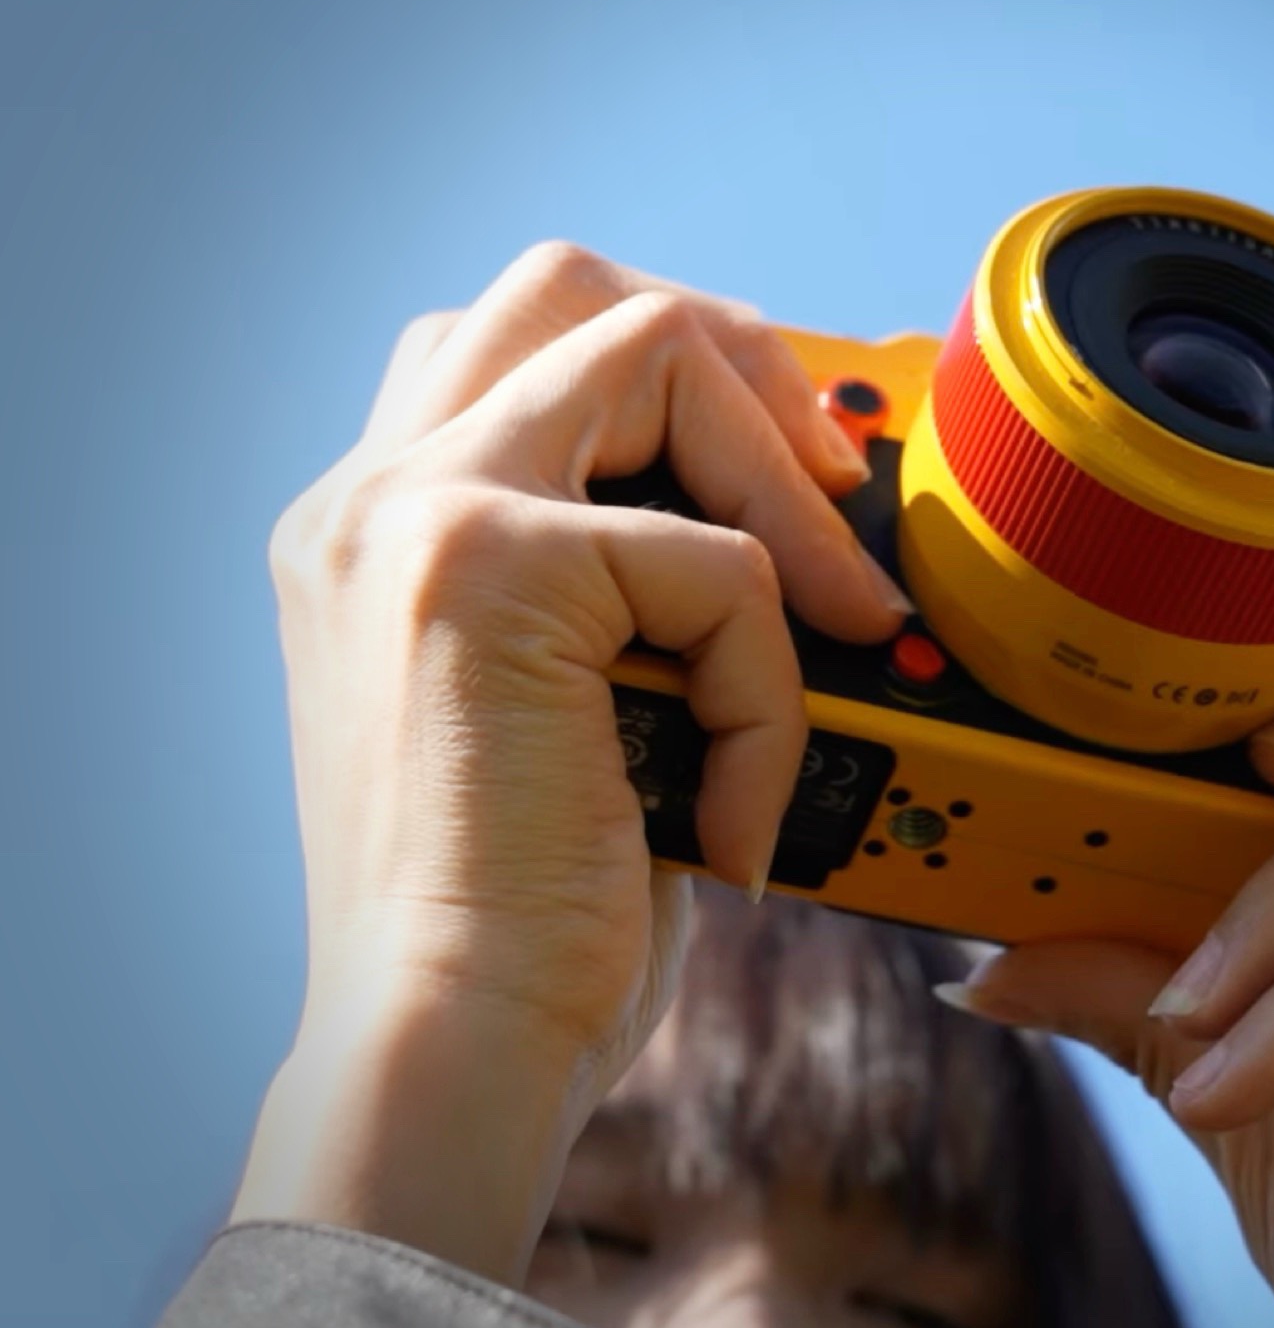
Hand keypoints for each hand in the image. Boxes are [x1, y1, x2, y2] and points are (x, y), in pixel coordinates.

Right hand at [234, 243, 909, 1280]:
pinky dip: (769, 683)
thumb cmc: (534, 908)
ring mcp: (414, 512)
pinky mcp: (485, 567)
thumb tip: (796, 523)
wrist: (452, 1042)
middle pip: (573, 285)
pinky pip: (720, 562)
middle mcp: (373, 492)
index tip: (795, 468)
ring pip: (648, 349)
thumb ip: (625, 591)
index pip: (529, 347)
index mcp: (380, 524)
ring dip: (780, 485)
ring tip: (845, 627)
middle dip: (735, 357)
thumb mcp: (579, 709)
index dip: (680, 370)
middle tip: (835, 476)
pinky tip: (736, 805)